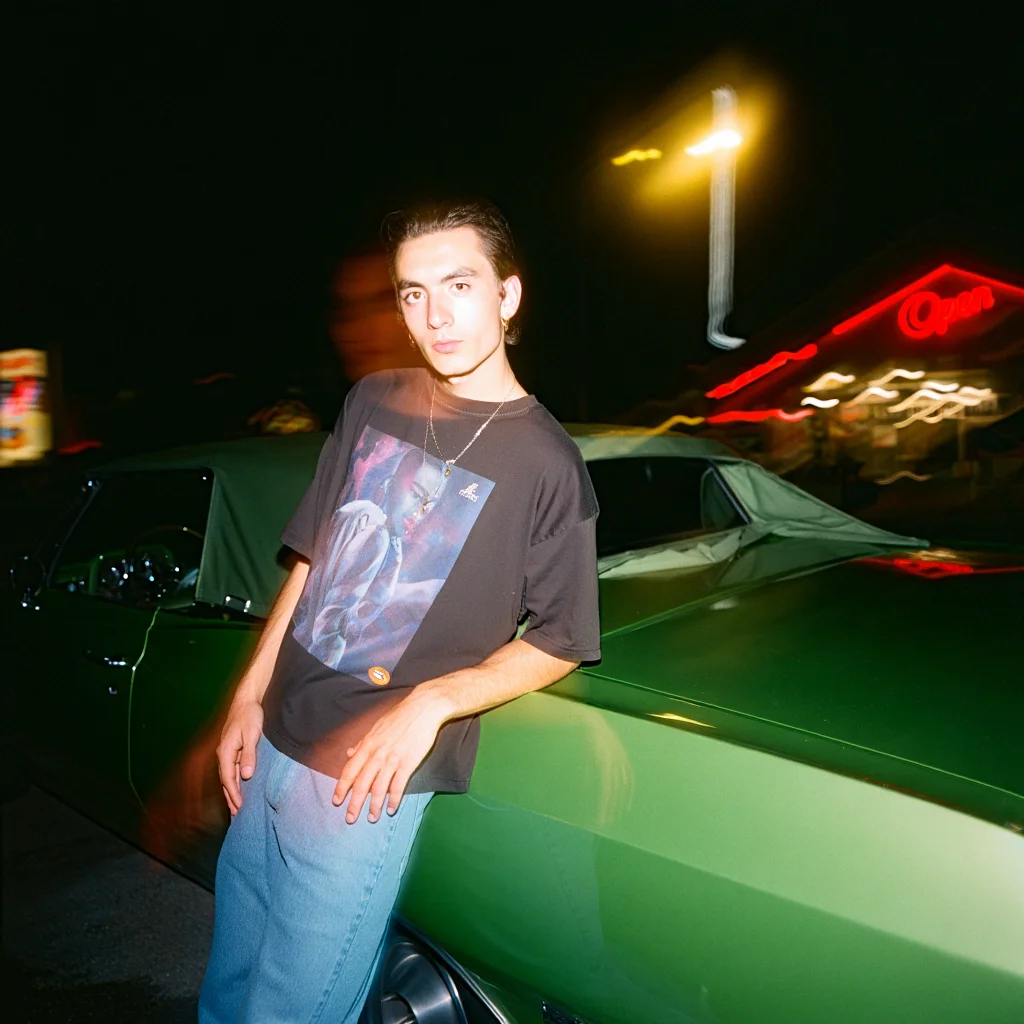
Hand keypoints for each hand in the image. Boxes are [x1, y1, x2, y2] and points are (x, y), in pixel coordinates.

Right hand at [216, 698, 263, 814]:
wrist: (247, 700)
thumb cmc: (250, 715)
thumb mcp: (252, 734)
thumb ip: (249, 755)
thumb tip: (246, 775)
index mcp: (226, 751)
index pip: (228, 778)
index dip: (234, 793)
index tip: (240, 806)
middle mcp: (223, 753)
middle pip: (225, 781)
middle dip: (231, 798)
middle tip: (237, 816)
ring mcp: (227, 752)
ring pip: (228, 777)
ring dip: (232, 792)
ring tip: (236, 809)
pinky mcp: (232, 749)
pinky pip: (232, 770)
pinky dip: (234, 782)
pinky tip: (240, 788)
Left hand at [333, 690, 448, 823]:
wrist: (423, 708)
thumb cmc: (400, 715)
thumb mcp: (377, 726)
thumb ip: (363, 742)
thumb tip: (349, 753)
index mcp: (368, 744)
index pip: (350, 770)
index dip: (342, 787)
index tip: (336, 801)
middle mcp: (377, 753)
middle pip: (362, 783)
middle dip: (354, 803)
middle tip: (350, 819)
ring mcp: (392, 759)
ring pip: (379, 787)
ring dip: (374, 805)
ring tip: (371, 818)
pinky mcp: (408, 762)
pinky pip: (398, 785)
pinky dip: (394, 799)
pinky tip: (391, 809)